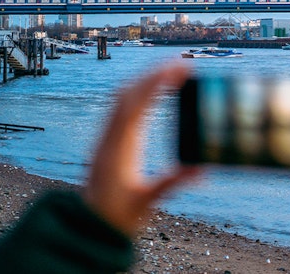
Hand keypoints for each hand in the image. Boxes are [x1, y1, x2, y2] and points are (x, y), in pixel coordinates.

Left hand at [84, 61, 198, 235]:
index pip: (135, 105)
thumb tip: (203, 170)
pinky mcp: (109, 141)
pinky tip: (153, 92)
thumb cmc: (116, 216)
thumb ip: (172, 183)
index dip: (156, 83)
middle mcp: (110, 138)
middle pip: (127, 94)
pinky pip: (121, 108)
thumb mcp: (146, 202)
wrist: (87, 227)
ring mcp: (107, 138)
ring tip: (171, 71)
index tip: (177, 69)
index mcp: (119, 148)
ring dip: (145, 80)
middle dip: (153, 74)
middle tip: (181, 62)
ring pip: (122, 98)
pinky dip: (139, 93)